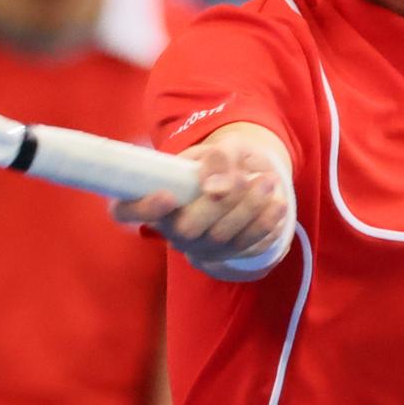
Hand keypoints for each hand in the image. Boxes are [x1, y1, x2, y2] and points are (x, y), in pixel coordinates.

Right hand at [114, 143, 289, 268]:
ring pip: (220, 240)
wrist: (245, 177)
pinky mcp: (226, 256)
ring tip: (269, 183)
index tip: (168, 195)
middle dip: (219, 205)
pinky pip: (245, 248)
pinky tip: (277, 206)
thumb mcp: (219, 148)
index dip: (142, 209)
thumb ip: (217, 160)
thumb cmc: (221, 162)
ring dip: (248, 212)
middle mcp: (171, 229)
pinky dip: (264, 226)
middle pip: (186, 230)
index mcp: (153, 198)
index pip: (125, 211)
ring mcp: (198, 247)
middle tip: (245, 178)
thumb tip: (215, 187)